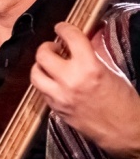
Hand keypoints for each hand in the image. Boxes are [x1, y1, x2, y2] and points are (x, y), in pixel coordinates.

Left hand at [32, 22, 139, 158]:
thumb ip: (96, 52)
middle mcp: (70, 81)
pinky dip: (45, 82)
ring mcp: (59, 96)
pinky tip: (54, 80)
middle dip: (47, 47)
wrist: (122, 130)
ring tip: (50, 63)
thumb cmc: (124, 100)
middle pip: (43, 55)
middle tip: (54, 47)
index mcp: (89, 68)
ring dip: (40, 65)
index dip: (64, 29)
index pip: (70, 38)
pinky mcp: (55, 109)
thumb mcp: (113, 70)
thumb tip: (90, 35)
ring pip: (35, 74)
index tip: (61, 27)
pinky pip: (41, 90)